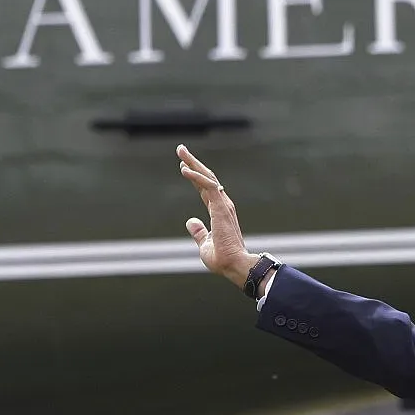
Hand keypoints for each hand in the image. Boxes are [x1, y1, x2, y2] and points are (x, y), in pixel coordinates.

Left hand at [177, 144, 255, 286]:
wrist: (234, 265)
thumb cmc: (223, 258)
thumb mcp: (204, 244)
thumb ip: (199, 232)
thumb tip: (190, 221)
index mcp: (219, 212)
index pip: (205, 189)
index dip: (194, 176)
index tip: (184, 166)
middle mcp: (222, 205)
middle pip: (206, 178)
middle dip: (193, 162)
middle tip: (181, 149)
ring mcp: (223, 205)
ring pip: (207, 178)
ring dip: (193, 163)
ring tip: (181, 151)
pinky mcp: (221, 208)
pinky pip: (208, 187)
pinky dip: (196, 177)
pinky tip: (185, 170)